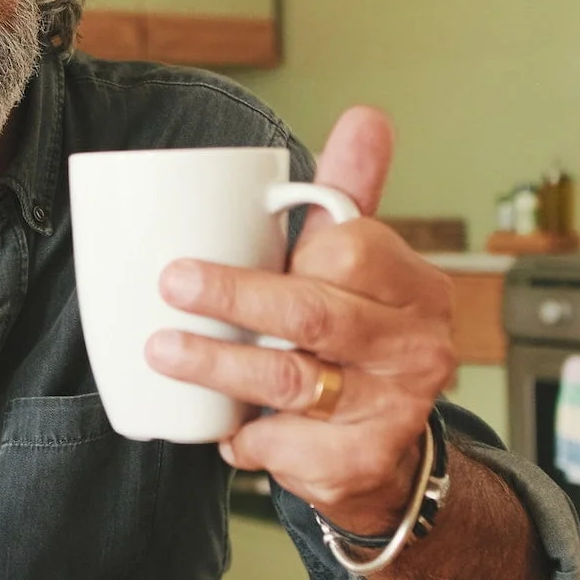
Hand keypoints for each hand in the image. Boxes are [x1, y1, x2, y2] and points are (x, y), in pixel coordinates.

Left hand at [145, 107, 455, 535]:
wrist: (386, 452)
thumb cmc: (355, 338)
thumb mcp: (358, 268)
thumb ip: (348, 198)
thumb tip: (367, 116)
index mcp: (415, 287)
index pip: (353, 252)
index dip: (293, 249)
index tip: (233, 243)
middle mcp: (416, 347)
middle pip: (314, 315)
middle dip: (234, 298)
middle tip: (171, 284)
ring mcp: (395, 409)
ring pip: (292, 380)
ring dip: (218, 366)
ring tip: (163, 351)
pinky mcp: (364, 462)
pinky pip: (291, 446)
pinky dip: (247, 439)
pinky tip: (224, 431)